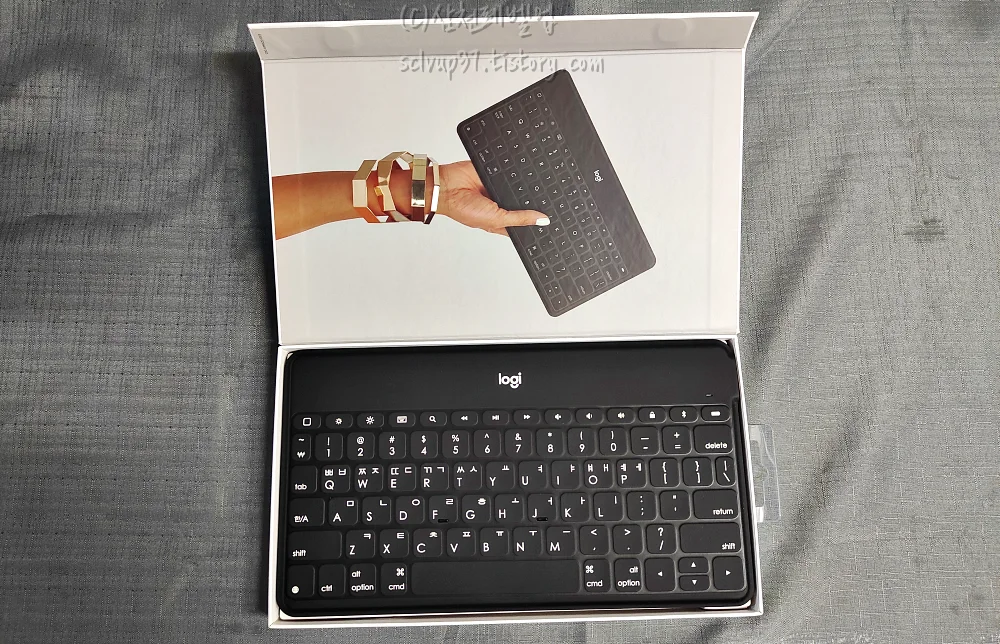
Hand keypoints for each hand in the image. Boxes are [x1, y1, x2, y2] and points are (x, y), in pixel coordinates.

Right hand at [435, 161, 549, 235]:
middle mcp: (501, 203)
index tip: (552, 220)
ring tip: (537, 184)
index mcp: (501, 220)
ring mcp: (499, 187)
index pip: (523, 221)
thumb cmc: (463, 209)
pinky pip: (511, 171)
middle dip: (533, 201)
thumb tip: (542, 220)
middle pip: (524, 202)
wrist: (447, 187)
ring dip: (524, 184)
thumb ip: (519, 219)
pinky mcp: (496, 172)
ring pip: (520, 185)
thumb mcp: (495, 219)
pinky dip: (516, 171)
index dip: (536, 221)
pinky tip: (522, 171)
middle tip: (551, 201)